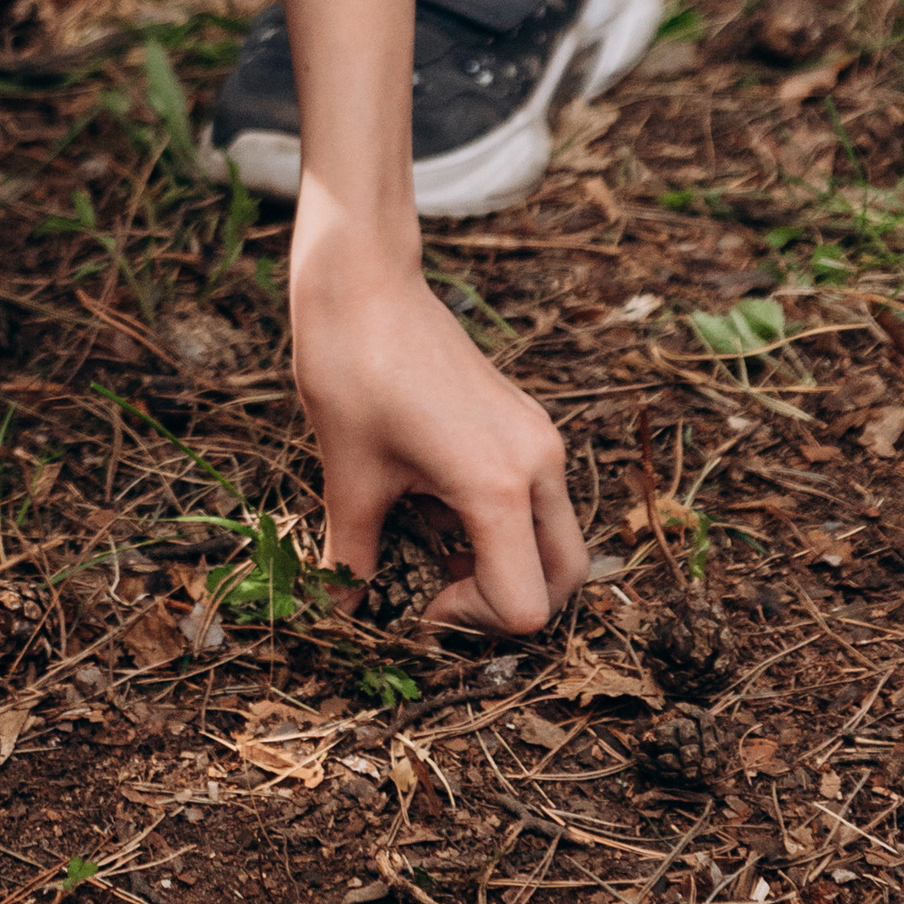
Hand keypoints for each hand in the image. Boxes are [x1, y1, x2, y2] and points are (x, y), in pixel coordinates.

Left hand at [291, 230, 584, 635]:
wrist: (363, 279)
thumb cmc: (350, 368)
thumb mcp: (348, 476)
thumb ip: (353, 557)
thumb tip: (341, 613)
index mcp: (498, 485)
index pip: (525, 605)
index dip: (469, 623)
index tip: (415, 604)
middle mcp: (538, 463)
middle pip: (562, 579)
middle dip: (505, 603)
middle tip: (438, 594)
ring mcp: (538, 437)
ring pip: (556, 538)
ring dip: (507, 563)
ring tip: (434, 550)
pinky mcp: (527, 421)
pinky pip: (539, 497)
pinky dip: (503, 524)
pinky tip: (438, 505)